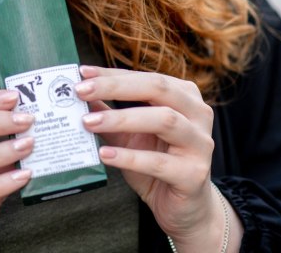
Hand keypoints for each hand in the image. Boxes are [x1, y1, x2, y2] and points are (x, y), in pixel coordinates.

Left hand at [75, 66, 240, 251]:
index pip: (144, 77)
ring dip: (121, 118)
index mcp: (184, 95)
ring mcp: (200, 143)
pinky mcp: (194, 174)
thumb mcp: (129, 134)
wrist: (185, 208)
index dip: (111, 74)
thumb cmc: (157, 161)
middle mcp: (198, 113)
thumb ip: (108, 112)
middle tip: (81, 90)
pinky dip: (129, 157)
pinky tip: (104, 154)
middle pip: (157, 88)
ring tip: (89, 122)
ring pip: (164, 119)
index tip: (82, 73)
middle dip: (115, 87)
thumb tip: (79, 94)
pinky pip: (159, 162)